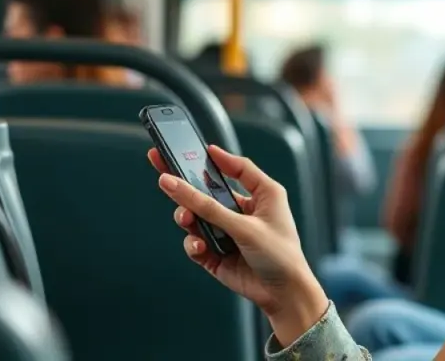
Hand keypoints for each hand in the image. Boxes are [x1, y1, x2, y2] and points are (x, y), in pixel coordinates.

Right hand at [148, 145, 328, 344]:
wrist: (283, 295)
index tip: (197, 148)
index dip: (218, 158)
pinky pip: (196, 242)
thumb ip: (208, 206)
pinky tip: (199, 246)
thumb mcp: (244, 225)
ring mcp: (228, 232)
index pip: (236, 169)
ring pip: (196, 216)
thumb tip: (176, 183)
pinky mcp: (217, 254)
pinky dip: (194, 243)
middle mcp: (243, 210)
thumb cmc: (279, 254)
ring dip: (187, 216)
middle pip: (207, 190)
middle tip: (160, 166)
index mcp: (261, 195)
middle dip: (184, 182)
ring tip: (185, 219)